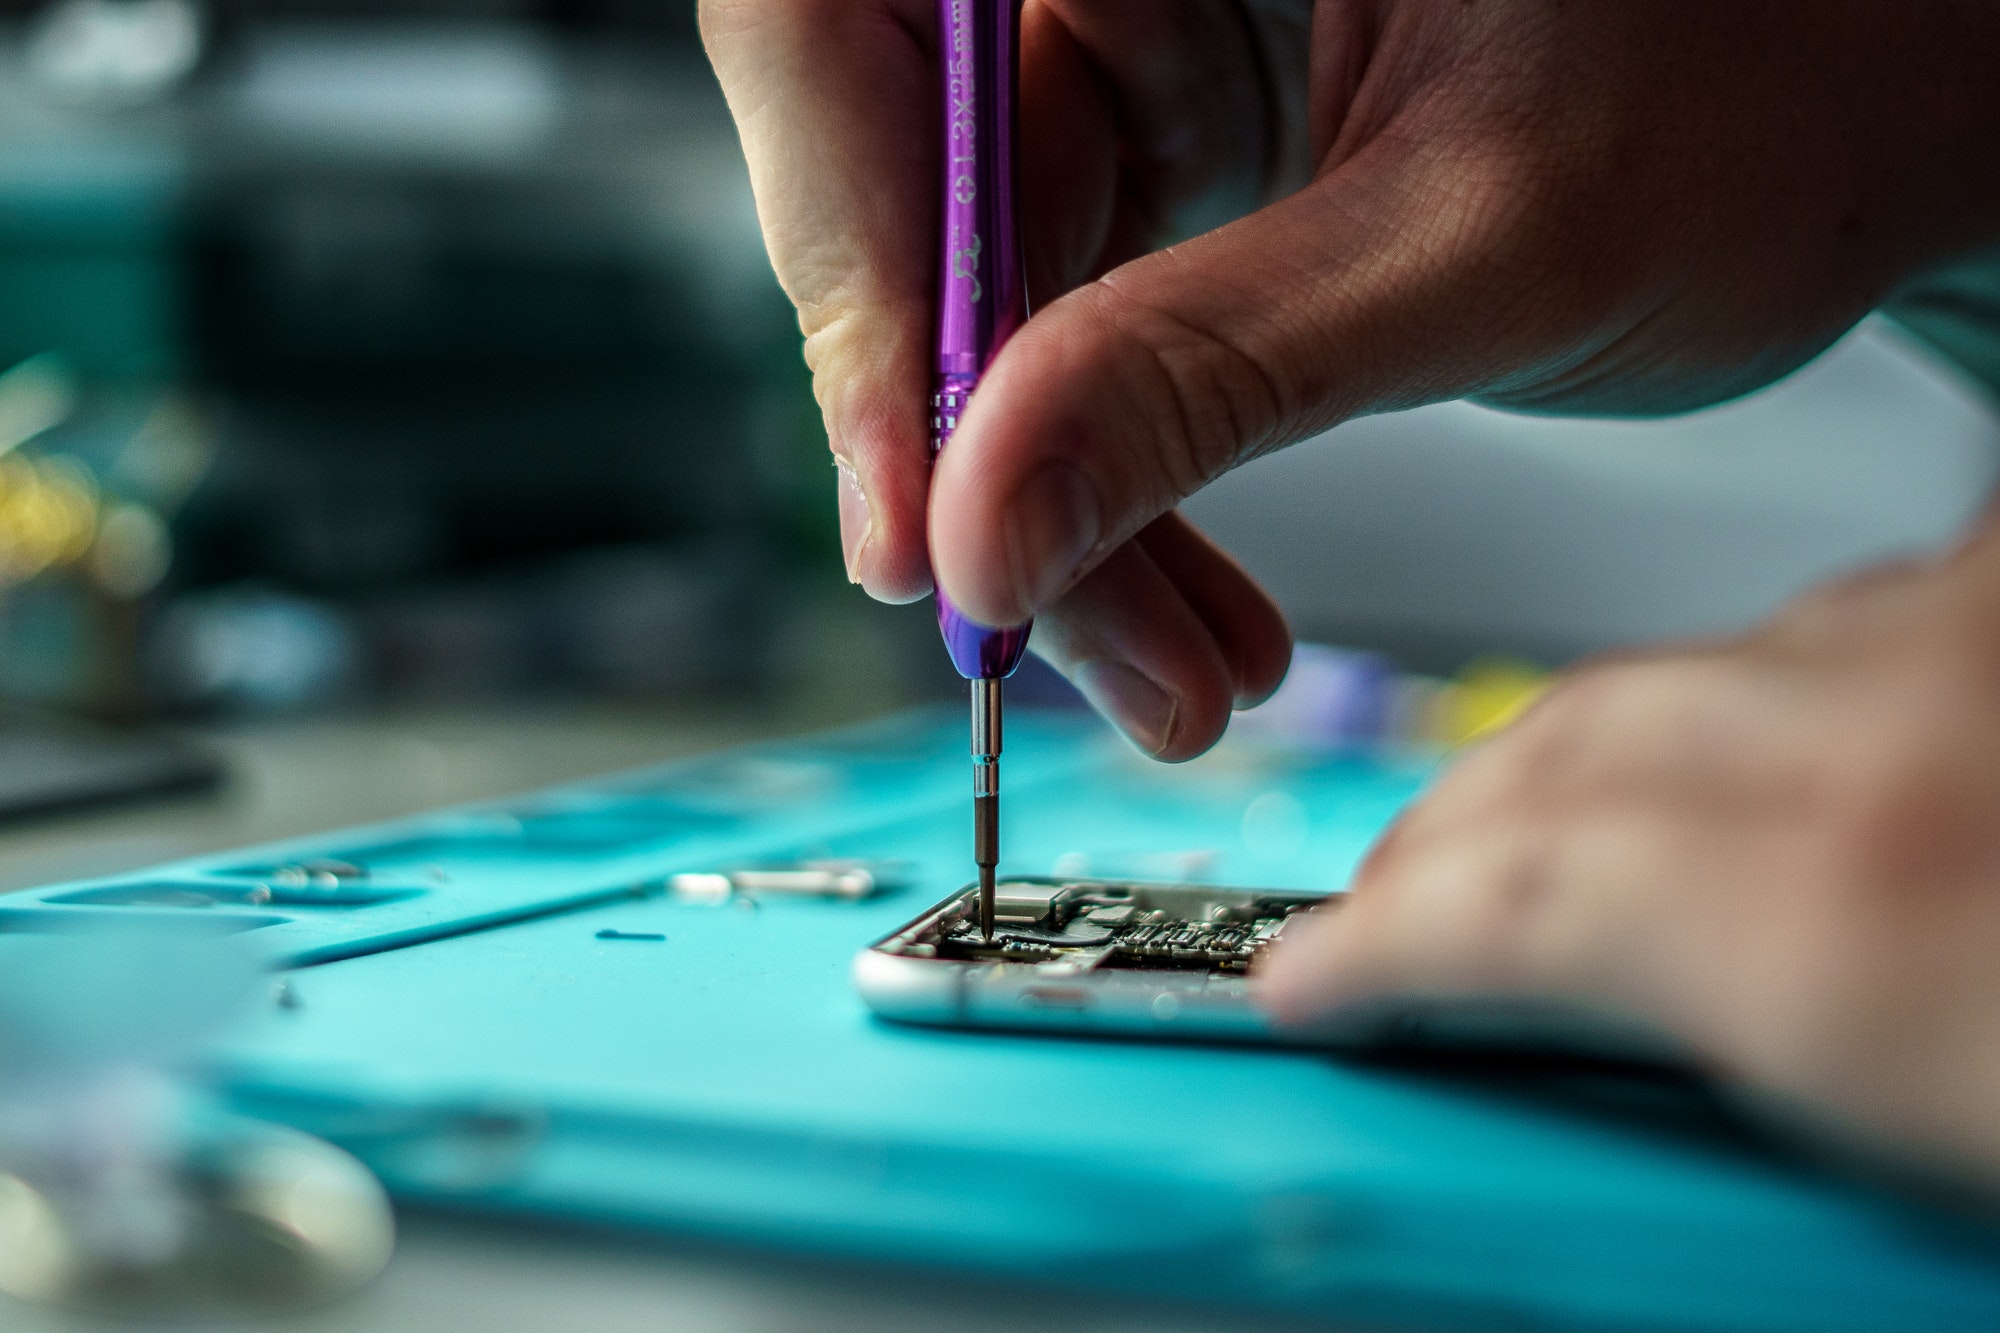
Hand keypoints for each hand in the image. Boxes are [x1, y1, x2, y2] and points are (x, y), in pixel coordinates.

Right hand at [702, 0, 1999, 758]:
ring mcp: (1127, 69)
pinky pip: (1059, 357)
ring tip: (1162, 665)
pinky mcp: (1163, 179)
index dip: (838, 255)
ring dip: (1047, 519)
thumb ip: (1205, 367)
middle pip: (909, 212)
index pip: (842, 31)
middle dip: (969, 453)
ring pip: (978, 319)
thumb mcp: (1476, 237)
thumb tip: (983, 520)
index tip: (914, 496)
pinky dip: (1106, 503)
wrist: (1869, 118)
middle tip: (1040, 629)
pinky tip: (1176, 601)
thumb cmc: (1770, 84)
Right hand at [1260, 509, 1999, 1182]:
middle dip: (1448, 833)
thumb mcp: (1939, 1138)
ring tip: (1556, 824)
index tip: (1313, 975)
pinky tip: (1780, 741)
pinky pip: (1848, 615)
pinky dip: (1768, 689)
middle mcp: (1899, 731)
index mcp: (1847, 915)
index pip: (1503, 902)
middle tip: (1393, 901)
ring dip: (1598, 753)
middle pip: (1567, 752)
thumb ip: (1731, 1054)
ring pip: (1699, 668)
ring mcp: (1971, 630)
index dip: (1378, 942)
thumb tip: (1606, 1042)